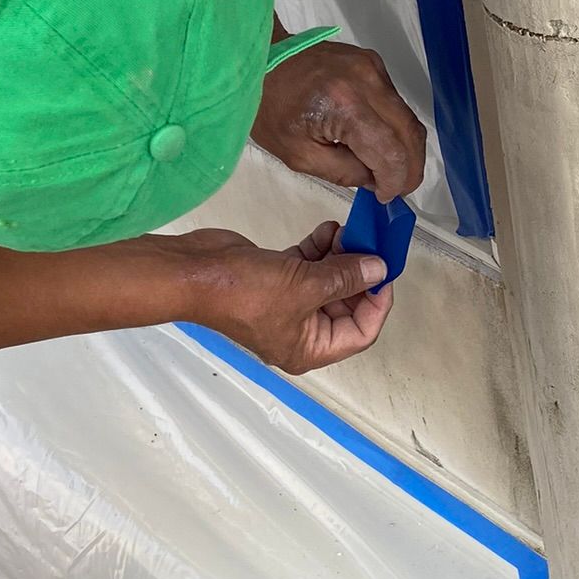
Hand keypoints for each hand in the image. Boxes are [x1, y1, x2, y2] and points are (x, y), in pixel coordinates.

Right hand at [171, 223, 391, 372]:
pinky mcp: (276, 279)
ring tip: (347, 231)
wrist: (193, 272)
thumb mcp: (304, 286)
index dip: (378, 303)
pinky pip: (309, 267)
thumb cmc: (245, 292)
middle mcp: (301, 331)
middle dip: (359, 273)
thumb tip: (379, 269)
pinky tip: (328, 229)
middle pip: (346, 305)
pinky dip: (320, 249)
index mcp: (309, 349)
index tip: (386, 270)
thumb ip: (346, 277)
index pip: (361, 333)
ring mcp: (288, 304)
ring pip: (328, 281)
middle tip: (370, 243)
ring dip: (341, 256)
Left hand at [252, 40, 426, 200]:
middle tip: (399, 188)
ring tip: (388, 169)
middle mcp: (368, 81)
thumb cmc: (270, 108)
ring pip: (407, 118)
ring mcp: (373, 68)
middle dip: (410, 167)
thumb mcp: (300, 156)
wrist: (261, 59)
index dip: (395, 180)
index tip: (386, 196)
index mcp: (346, 105)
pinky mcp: (373, 63)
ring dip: (404, 148)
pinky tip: (376, 141)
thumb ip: (344, 173)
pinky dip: (393, 128)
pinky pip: (395, 103)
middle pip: (410, 133)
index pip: (392, 151)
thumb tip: (376, 180)